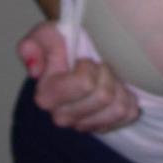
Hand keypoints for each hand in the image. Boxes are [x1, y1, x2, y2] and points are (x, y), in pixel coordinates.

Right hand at [17, 22, 139, 133]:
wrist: (80, 50)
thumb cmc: (64, 43)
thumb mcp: (47, 34)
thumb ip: (34, 44)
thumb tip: (35, 69)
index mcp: (47, 96)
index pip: (85, 84)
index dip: (89, 67)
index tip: (83, 60)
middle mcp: (62, 117)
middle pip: (103, 96)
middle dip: (106, 75)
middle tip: (97, 67)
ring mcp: (84, 125)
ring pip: (118, 108)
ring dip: (118, 87)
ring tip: (107, 77)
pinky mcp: (104, 128)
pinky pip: (128, 115)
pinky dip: (127, 98)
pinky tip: (115, 89)